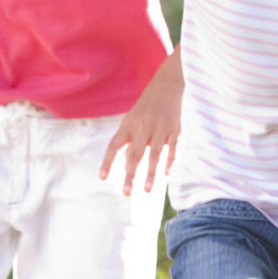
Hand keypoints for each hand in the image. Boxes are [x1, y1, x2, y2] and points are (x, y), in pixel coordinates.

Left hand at [99, 60, 180, 195]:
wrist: (167, 85)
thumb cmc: (146, 107)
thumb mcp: (132, 119)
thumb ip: (129, 140)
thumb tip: (127, 166)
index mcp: (129, 125)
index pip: (114, 145)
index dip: (108, 162)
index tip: (102, 177)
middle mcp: (143, 127)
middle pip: (135, 154)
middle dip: (130, 175)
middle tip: (126, 193)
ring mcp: (160, 128)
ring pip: (154, 154)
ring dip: (150, 174)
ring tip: (147, 190)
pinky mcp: (175, 129)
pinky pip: (171, 147)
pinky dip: (169, 160)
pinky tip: (166, 173)